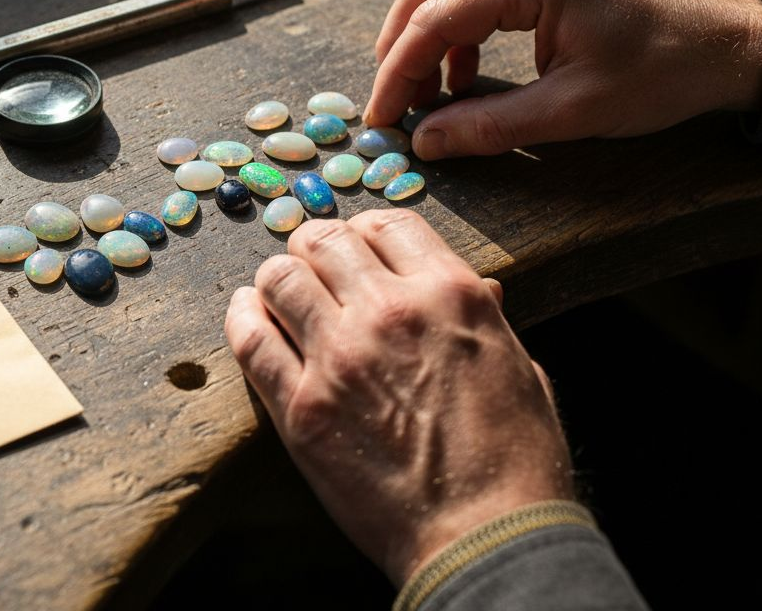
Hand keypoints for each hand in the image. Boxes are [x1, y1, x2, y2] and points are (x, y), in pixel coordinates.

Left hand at [225, 211, 572, 583]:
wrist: (485, 537)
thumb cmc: (514, 459)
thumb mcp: (519, 367)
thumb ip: (486, 319)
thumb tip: (478, 287)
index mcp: (451, 293)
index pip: (387, 223)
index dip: (365, 231)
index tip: (356, 248)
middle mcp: (390, 312)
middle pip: (323, 241)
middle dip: (313, 248)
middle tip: (311, 267)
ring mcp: (339, 358)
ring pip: (279, 278)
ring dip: (277, 280)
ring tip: (279, 294)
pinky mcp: (300, 408)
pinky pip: (250, 340)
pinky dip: (242, 318)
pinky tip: (247, 316)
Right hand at [366, 0, 761, 159]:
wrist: (726, 47)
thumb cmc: (662, 74)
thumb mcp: (572, 111)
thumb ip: (491, 126)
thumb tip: (425, 143)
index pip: (435, 18)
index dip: (397, 71)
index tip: (381, 117)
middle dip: (398, 47)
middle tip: (391, 102)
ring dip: (426, 39)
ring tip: (425, 97)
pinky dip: (458, 34)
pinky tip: (464, 79)